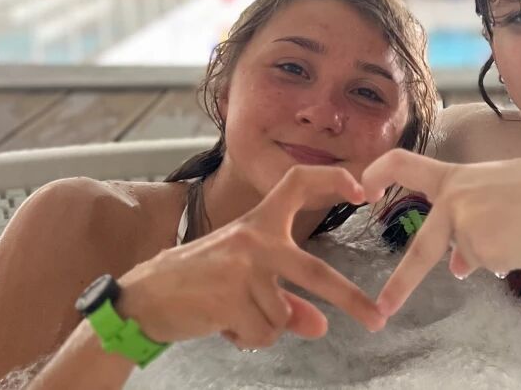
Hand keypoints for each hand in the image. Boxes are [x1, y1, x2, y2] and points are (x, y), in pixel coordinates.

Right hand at [116, 166, 386, 350]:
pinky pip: (263, 334)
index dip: (332, 181)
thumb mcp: (245, 282)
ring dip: (263, 328)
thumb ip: (287, 300)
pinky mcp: (229, 297)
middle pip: (314, 270)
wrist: (143, 299)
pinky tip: (222, 323)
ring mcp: (242, 267)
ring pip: (282, 317)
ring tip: (231, 313)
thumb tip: (321, 325)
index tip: (362, 191)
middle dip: (350, 299)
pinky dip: (248, 339)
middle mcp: (253, 237)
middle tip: (377, 319)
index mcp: (258, 222)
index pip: (298, 183)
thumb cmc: (198, 284)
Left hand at [362, 149, 520, 316]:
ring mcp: (467, 224)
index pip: (404, 163)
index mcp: (457, 177)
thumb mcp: (499, 196)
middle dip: (401, 284)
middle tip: (383, 307)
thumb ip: (472, 221)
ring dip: (495, 251)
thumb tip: (457, 267)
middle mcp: (455, 199)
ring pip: (470, 256)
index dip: (376, 173)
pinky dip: (506, 259)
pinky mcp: (483, 248)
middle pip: (421, 248)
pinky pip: (488, 264)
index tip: (361, 189)